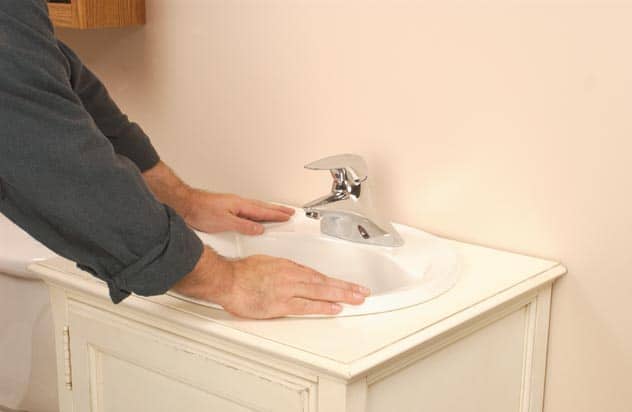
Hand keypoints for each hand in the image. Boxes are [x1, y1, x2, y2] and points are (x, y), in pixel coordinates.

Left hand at [142, 161, 293, 235]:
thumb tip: (258, 229)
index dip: (277, 214)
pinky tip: (256, 217)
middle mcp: (238, 203)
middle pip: (263, 207)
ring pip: (256, 208)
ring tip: (277, 213)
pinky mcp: (227, 208)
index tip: (289, 216)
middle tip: (289, 212)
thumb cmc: (200, 211)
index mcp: (240, 205)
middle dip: (277, 210)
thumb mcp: (224, 222)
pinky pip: (248, 210)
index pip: (264, 211)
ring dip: (268, 210)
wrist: (185, 205)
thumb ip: (243, 226)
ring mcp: (233, 205)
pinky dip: (257, 212)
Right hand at [173, 247, 370, 318]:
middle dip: (345, 287)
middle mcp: (292, 276)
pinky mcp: (281, 303)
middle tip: (362, 292)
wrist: (227, 279)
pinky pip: (306, 306)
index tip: (345, 285)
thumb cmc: (240, 272)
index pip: (317, 274)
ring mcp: (288, 289)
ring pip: (321, 291)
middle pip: (324, 282)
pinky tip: (335, 308)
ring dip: (341, 295)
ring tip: (357, 299)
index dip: (333, 281)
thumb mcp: (266, 263)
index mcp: (288, 266)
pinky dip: (322, 307)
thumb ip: (281, 271)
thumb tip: (290, 276)